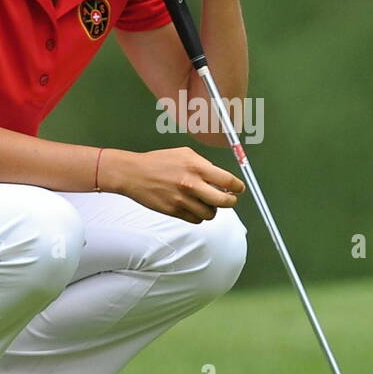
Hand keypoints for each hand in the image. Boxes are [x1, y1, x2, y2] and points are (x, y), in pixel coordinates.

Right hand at [107, 147, 244, 223]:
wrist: (133, 174)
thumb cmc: (158, 162)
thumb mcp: (184, 154)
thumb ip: (204, 165)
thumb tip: (220, 177)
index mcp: (196, 167)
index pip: (228, 181)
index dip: (238, 187)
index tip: (239, 189)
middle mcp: (192, 184)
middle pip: (224, 202)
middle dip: (230, 201)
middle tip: (229, 199)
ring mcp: (183, 200)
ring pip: (210, 214)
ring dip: (211, 210)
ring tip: (206, 202)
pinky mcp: (174, 211)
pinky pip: (195, 220)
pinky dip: (198, 216)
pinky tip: (193, 207)